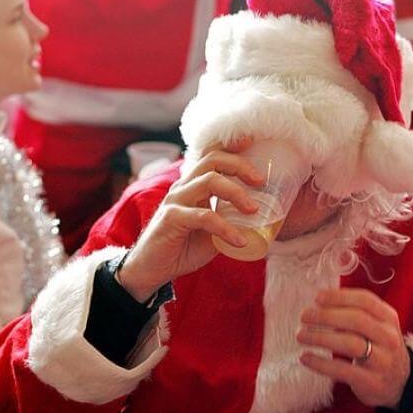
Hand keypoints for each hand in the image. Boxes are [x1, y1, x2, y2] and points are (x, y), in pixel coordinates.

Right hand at [116, 138, 263, 301]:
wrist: (152, 270)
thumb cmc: (181, 248)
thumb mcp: (211, 232)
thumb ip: (228, 220)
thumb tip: (258, 221)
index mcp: (192, 186)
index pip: (210, 156)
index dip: (230, 146)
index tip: (251, 142)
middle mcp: (183, 187)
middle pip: (212, 160)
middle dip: (239, 166)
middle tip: (260, 181)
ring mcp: (176, 201)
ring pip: (209, 181)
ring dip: (236, 193)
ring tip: (254, 210)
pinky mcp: (172, 218)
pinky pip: (204, 216)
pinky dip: (226, 229)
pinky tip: (239, 241)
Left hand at [298, 288, 409, 408]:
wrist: (401, 383)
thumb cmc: (379, 347)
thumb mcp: (376, 326)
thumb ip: (355, 313)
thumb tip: (319, 303)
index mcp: (388, 318)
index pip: (365, 301)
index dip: (339, 297)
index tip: (317, 297)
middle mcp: (388, 337)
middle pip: (357, 320)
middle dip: (327, 316)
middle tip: (304, 316)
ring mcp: (382, 361)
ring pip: (351, 344)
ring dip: (321, 338)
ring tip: (301, 335)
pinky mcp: (371, 382)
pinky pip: (343, 370)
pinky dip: (321, 363)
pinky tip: (305, 358)